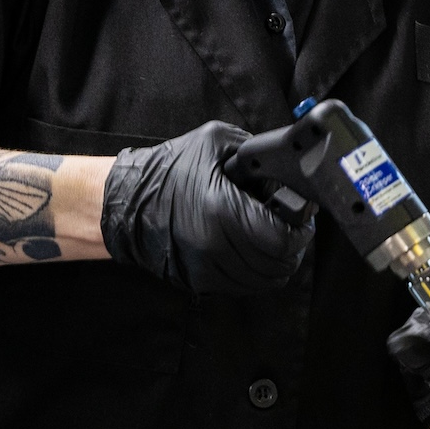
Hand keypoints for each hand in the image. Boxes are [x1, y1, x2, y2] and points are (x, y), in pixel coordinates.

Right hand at [100, 121, 314, 296]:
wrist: (127, 200)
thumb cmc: (171, 168)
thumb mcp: (216, 142)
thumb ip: (256, 154)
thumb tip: (289, 172)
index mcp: (222, 210)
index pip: (283, 240)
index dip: (300, 230)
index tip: (302, 218)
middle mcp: (214, 246)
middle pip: (278, 266)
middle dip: (292, 247)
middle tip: (291, 229)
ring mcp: (205, 269)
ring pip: (264, 282)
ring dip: (276, 263)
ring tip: (272, 239)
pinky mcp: (198, 281)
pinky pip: (243, 287)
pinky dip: (255, 273)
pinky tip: (251, 251)